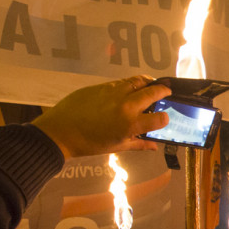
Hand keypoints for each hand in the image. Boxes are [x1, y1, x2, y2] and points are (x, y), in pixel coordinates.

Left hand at [31, 76, 170, 157]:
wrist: (61, 131)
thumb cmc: (90, 143)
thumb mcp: (116, 147)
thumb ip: (138, 144)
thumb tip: (154, 146)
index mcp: (130, 125)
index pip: (159, 118)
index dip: (164, 118)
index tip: (163, 118)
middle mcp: (126, 105)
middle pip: (153, 92)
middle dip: (163, 91)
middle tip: (167, 91)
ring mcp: (114, 92)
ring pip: (138, 81)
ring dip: (148, 83)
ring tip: (151, 85)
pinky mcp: (103, 86)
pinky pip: (122, 82)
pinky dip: (131, 84)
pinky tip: (130, 89)